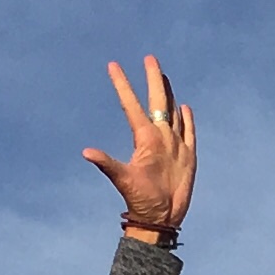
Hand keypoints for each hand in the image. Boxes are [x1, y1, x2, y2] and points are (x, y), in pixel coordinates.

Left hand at [81, 56, 197, 239]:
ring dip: (169, 94)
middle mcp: (159, 138)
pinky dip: (187, 120)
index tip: (112, 65)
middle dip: (153, 79)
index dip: (122, 85)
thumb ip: (107, 164)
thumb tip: (86, 152)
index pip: (131, 105)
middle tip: (149, 57)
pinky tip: (184, 107)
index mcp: (144, 139)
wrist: (161, 217)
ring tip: (164, 77)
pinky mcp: (188, 156)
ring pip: (172, 113)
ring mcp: (174, 145)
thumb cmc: (141, 200)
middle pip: (157, 101)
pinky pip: (188, 133)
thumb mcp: (123, 179)